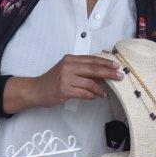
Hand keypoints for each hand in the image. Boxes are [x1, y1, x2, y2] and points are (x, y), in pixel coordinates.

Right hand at [5, 55, 122, 112]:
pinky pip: (83, 93)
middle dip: (108, 73)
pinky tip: (95, 96)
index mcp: (70, 59)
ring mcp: (66, 78)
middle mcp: (68, 67)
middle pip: (93, 69)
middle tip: (119, 76)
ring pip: (90, 83)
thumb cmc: (53, 80)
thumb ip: (82, 71)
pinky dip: (91, 95)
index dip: (105, 63)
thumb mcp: (67, 70)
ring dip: (99, 89)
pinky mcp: (64, 90)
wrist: (36, 90)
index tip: (116, 66)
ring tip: (104, 93)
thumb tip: (102, 77)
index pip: (92, 59)